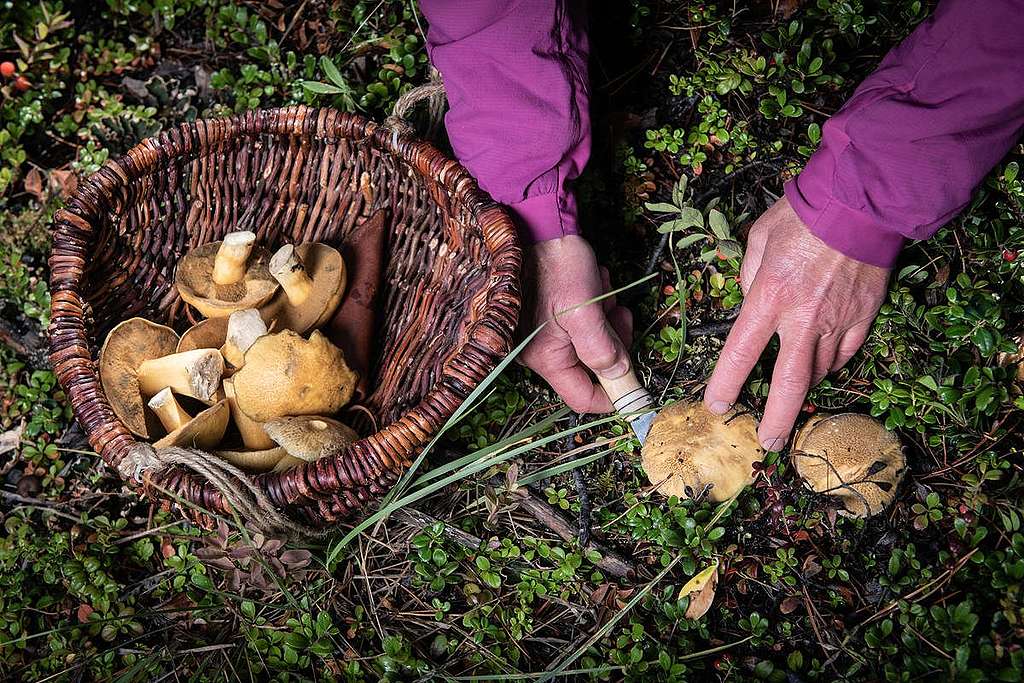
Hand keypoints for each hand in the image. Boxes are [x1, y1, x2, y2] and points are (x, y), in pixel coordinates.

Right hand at [519, 235, 633, 412]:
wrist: (542, 227)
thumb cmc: (558, 265)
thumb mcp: (585, 310)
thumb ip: (602, 348)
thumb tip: (619, 374)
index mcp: (545, 357)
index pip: (581, 398)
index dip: (613, 395)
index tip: (637, 382)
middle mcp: (542, 351)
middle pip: (593, 367)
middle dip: (612, 341)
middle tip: (618, 314)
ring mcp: (548, 334)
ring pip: (595, 343)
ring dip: (607, 319)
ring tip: (601, 291)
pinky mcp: (555, 317)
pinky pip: (587, 324)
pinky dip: (598, 307)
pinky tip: (594, 285)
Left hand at [703, 197, 889, 450]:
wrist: (861, 203)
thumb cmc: (803, 215)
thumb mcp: (758, 239)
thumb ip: (749, 278)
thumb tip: (749, 303)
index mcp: (769, 297)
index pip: (740, 353)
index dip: (726, 384)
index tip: (718, 406)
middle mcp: (803, 318)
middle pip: (789, 384)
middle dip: (776, 419)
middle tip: (769, 443)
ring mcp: (838, 321)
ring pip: (819, 372)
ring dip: (802, 390)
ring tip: (790, 402)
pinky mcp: (864, 318)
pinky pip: (844, 355)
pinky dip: (830, 365)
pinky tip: (821, 368)